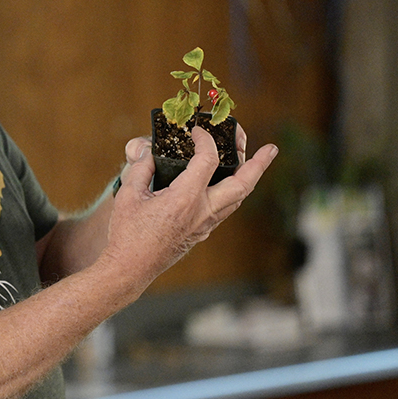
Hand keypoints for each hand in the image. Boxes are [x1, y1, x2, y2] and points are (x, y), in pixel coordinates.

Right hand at [102, 125, 276, 294]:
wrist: (130, 267)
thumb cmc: (127, 232)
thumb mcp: (128, 194)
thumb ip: (142, 168)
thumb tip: (150, 152)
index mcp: (185, 199)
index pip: (208, 160)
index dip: (205, 140)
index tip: (196, 131)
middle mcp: (202, 212)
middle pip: (242, 185)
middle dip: (258, 164)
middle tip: (270, 149)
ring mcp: (204, 224)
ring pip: (238, 199)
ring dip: (249, 179)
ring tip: (256, 163)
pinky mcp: (201, 232)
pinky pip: (225, 209)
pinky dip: (233, 192)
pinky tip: (228, 184)